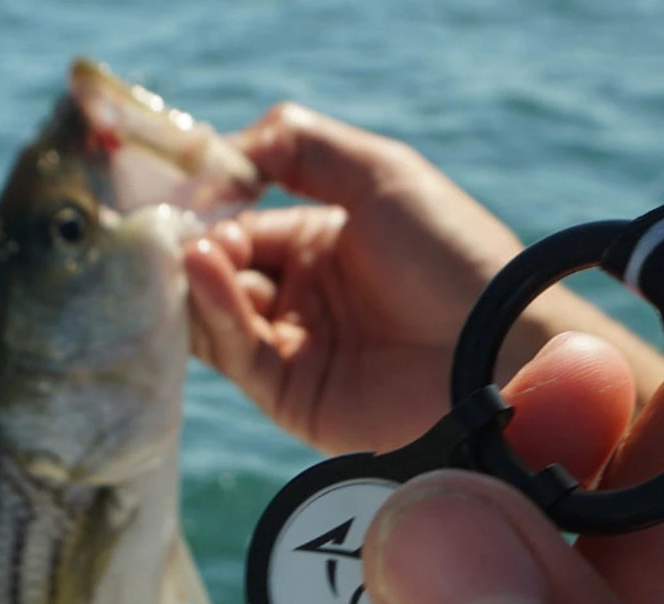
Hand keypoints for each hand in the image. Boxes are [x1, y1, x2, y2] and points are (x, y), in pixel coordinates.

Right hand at [185, 103, 663, 455]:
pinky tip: (207, 271)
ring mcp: (297, 349)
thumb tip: (219, 153)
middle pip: (219, 272)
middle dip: (192, 246)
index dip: (209, 207)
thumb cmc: (450, 252)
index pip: (241, 224)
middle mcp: (304, 298)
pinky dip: (217, 311)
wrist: (495, 347)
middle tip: (168, 226)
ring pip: (217, 314)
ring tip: (188, 248)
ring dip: (196, 279)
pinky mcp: (293, 398)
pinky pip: (238, 353)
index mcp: (322, 243)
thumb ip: (298, 146)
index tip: (178, 189)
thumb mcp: (378, 172)